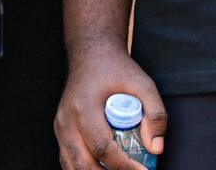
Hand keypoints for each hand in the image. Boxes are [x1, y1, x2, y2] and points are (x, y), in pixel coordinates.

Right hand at [55, 46, 166, 169]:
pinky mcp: (61, 132)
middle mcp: (67, 120)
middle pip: (83, 163)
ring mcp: (60, 127)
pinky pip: (69, 160)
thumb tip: (155, 149)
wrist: (91, 56)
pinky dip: (86, 169)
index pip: (102, 147)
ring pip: (73, 166)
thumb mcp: (143, 84)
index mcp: (85, 107)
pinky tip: (105, 169)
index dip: (123, 166)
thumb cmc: (117, 70)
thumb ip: (155, 114)